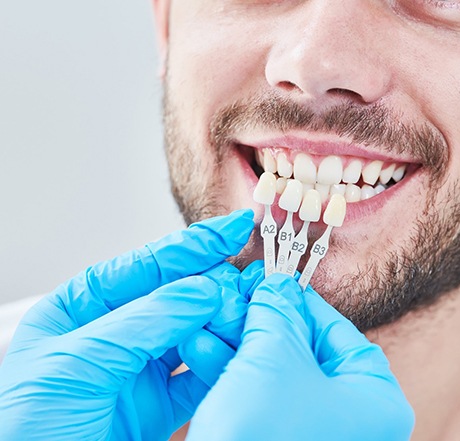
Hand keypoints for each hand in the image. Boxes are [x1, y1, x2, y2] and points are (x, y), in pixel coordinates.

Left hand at [0, 210, 253, 440]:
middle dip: (213, 285)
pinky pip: (199, 378)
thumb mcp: (78, 361)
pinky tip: (234, 354)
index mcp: (84, 306)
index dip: (194, 244)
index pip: (148, 265)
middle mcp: (116, 332)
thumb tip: (202, 291)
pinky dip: (220, 366)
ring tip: (245, 313)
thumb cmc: (21, 428)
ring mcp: (138, 368)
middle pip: (176, 296)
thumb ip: (145, 322)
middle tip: (245, 279)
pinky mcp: (157, 406)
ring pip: (193, 334)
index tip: (234, 229)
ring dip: (221, 324)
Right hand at [185, 273, 414, 440]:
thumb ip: (277, 311)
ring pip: (275, 373)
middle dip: (259, 321)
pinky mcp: (281, 439)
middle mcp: (352, 418)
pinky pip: (260, 397)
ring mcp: (316, 432)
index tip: (272, 281)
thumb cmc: (265, 432)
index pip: (337, 329)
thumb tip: (276, 284)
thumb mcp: (273, 356)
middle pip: (302, 349)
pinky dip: (232, 373)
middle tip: (235, 297)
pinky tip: (201, 349)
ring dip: (237, 343)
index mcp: (374, 398)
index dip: (299, 300)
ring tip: (210, 318)